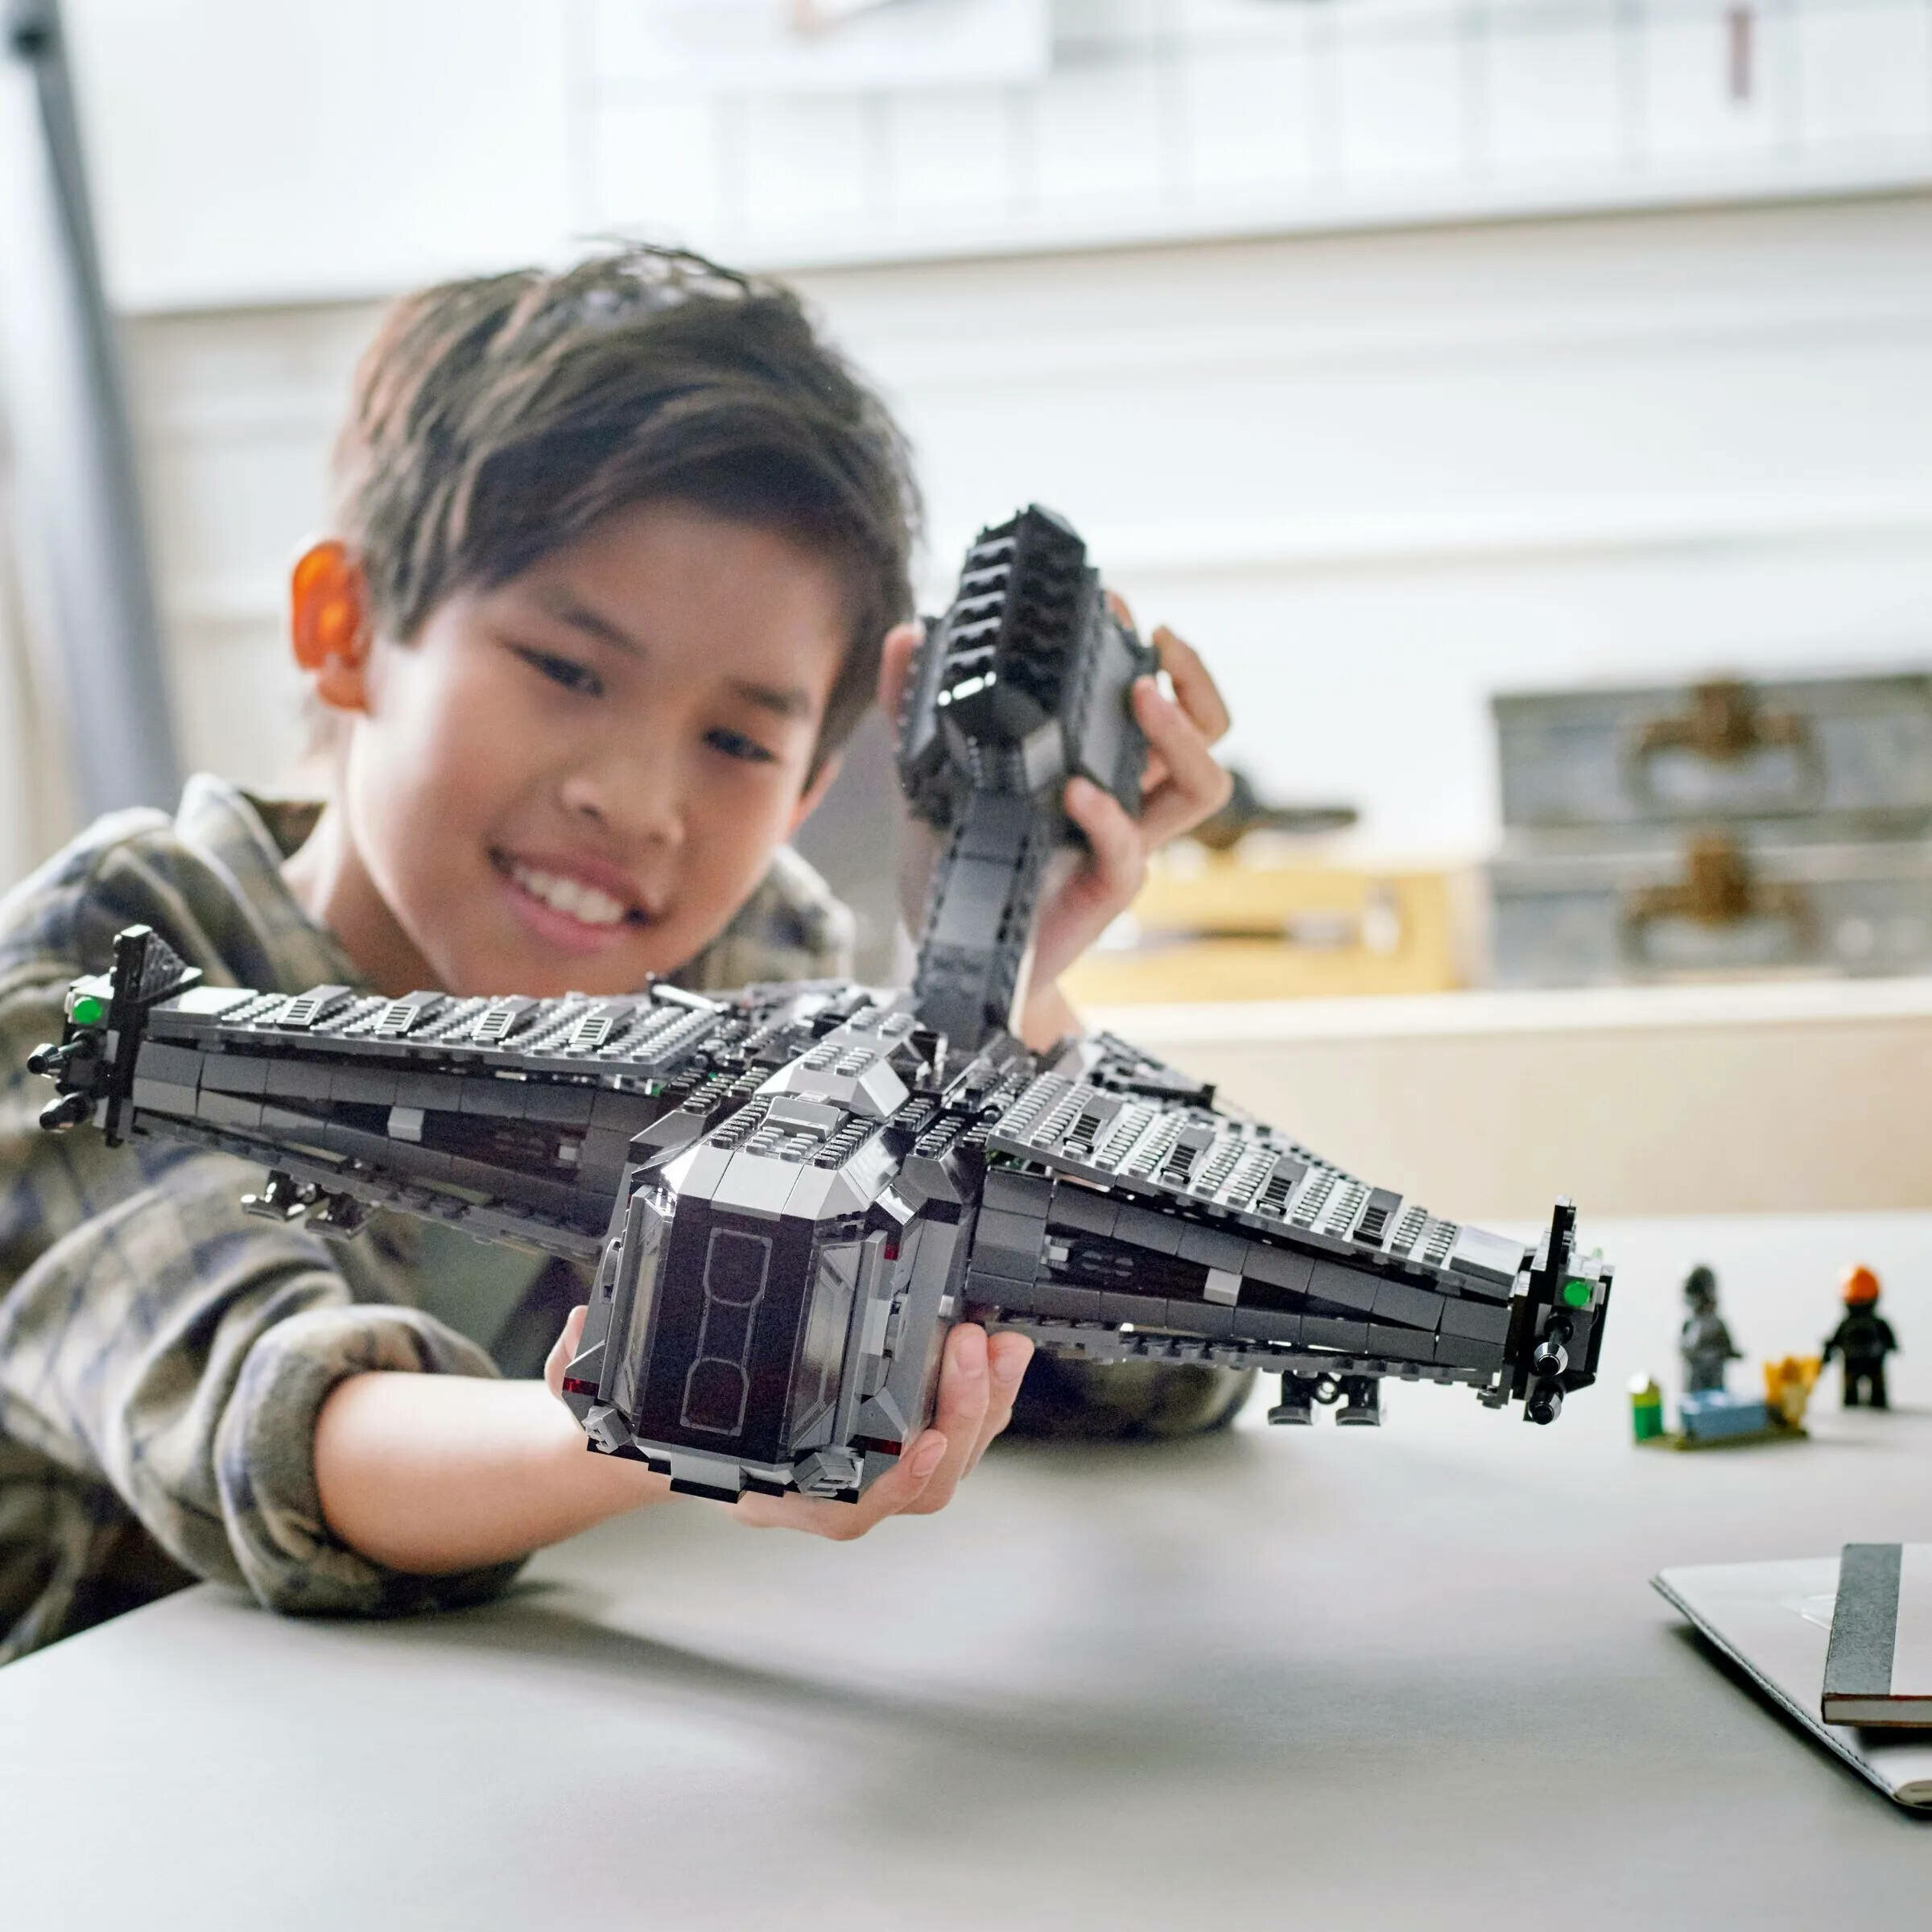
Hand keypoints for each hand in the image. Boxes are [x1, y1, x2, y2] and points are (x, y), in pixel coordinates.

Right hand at [547, 1308, 1032, 1540]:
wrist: (668, 1445)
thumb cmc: (656, 1432)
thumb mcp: (604, 1407)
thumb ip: (585, 1374)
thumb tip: (581, 1332)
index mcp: (774, 1491)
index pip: (847, 1505)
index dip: (894, 1481)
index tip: (923, 1441)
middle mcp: (830, 1489)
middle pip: (921, 1482)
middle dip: (961, 1418)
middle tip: (968, 1350)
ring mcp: (867, 1467)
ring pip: (950, 1460)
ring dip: (987, 1405)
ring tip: (1002, 1345)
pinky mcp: (892, 1433)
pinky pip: (953, 1430)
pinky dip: (984, 1396)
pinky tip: (1000, 1352)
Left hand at [880, 599, 1233, 1047]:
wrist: (949, 951)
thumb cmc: (958, 862)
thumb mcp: (924, 773)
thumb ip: (913, 707)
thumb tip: (908, 633)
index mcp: (1095, 761)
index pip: (1150, 695)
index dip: (1147, 649)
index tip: (1115, 602)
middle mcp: (1125, 796)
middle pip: (1206, 731)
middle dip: (1192, 678)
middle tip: (1155, 641)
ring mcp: (1124, 841)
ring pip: (1202, 783)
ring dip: (1180, 733)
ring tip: (1139, 695)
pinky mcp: (1107, 888)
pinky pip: (1130, 849)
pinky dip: (1109, 815)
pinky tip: (1075, 791)